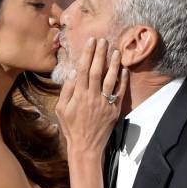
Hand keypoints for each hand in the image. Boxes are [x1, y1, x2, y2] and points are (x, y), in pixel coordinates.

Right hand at [55, 37, 127, 155]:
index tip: (91, 41)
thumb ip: (67, 91)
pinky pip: (119, 92)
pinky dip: (123, 80)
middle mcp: (92, 96)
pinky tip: (124, 70)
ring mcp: (104, 103)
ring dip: (114, 64)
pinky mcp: (114, 110)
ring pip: (110, 79)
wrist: (86, 146)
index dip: (87, 54)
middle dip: (100, 54)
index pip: (83, 69)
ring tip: (116, 51)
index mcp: (78, 95)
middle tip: (104, 41)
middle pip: (97, 70)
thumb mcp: (61, 110)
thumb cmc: (71, 128)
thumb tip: (72, 73)